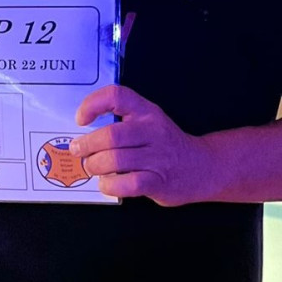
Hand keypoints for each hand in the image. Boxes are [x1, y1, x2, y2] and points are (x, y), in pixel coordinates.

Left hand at [70, 85, 215, 205]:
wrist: (202, 167)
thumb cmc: (165, 146)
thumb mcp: (148, 123)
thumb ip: (121, 123)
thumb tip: (82, 135)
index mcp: (146, 111)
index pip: (116, 95)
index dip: (92, 104)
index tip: (81, 119)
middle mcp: (153, 130)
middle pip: (111, 135)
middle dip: (87, 145)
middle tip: (80, 151)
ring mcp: (157, 156)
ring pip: (115, 160)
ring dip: (95, 166)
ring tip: (93, 168)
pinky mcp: (159, 181)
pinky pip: (127, 184)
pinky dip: (110, 185)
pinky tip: (107, 183)